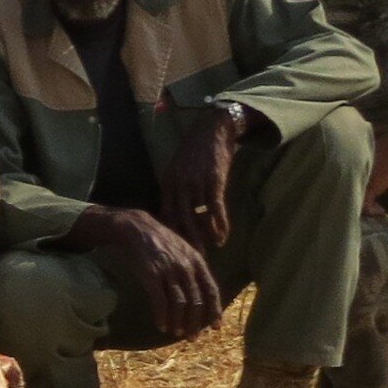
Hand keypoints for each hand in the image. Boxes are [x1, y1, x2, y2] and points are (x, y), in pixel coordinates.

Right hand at [76, 206, 224, 341]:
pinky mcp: (151, 275)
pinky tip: (161, 325)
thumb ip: (195, 268)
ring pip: (179, 304)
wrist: (138, 228)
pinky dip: (162, 316)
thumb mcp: (185, 250)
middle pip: (196, 301)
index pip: (211, 290)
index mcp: (198, 261)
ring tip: (176, 333)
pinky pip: (159, 301)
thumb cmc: (162, 241)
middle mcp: (186, 267)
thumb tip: (203, 290)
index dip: (215, 311)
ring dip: (178, 322)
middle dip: (195, 323)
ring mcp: (168, 271)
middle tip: (193, 337)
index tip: (215, 327)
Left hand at [164, 104, 250, 250]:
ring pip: (196, 217)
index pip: (165, 214)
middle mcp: (178, 185)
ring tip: (205, 252)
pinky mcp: (213, 180)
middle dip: (183, 241)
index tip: (172, 250)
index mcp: (168, 183)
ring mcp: (195, 183)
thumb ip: (177, 190)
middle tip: (187, 259)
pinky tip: (222, 237)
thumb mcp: (180, 170)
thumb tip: (178, 212)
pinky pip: (215, 208)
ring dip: (201, 237)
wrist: (212, 129)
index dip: (169, 233)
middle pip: (177, 220)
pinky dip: (219, 224)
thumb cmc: (197, 152)